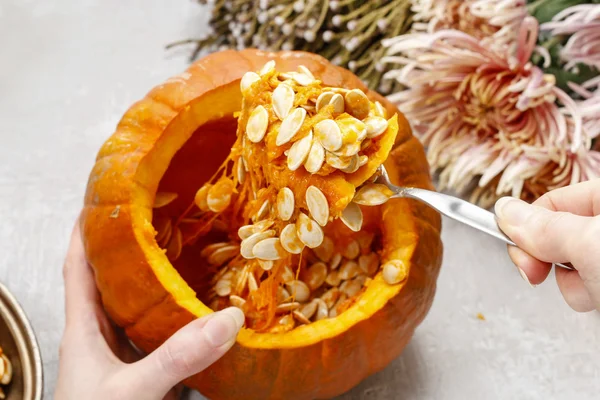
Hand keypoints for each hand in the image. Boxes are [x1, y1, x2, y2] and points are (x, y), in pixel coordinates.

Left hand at [55, 221, 243, 399]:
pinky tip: (198, 315)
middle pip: (112, 280)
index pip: (79, 266)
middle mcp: (100, 338)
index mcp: (83, 329)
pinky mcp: (142, 375)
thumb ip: (175, 357)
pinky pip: (162, 339)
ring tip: (185, 255)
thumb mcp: (131, 390)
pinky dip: (178, 322)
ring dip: (158, 283)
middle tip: (161, 219)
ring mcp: (121, 358)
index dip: (87, 230)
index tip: (103, 198)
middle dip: (132, 248)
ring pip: (139, 308)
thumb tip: (228, 320)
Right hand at [495, 179, 599, 311]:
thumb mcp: (588, 244)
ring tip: (592, 291)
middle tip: (540, 273)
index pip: (553, 202)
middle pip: (557, 234)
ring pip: (571, 264)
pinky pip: (587, 283)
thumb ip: (544, 227)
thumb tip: (504, 210)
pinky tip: (599, 300)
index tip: (517, 249)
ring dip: (571, 284)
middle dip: (547, 259)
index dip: (529, 226)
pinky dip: (588, 295)